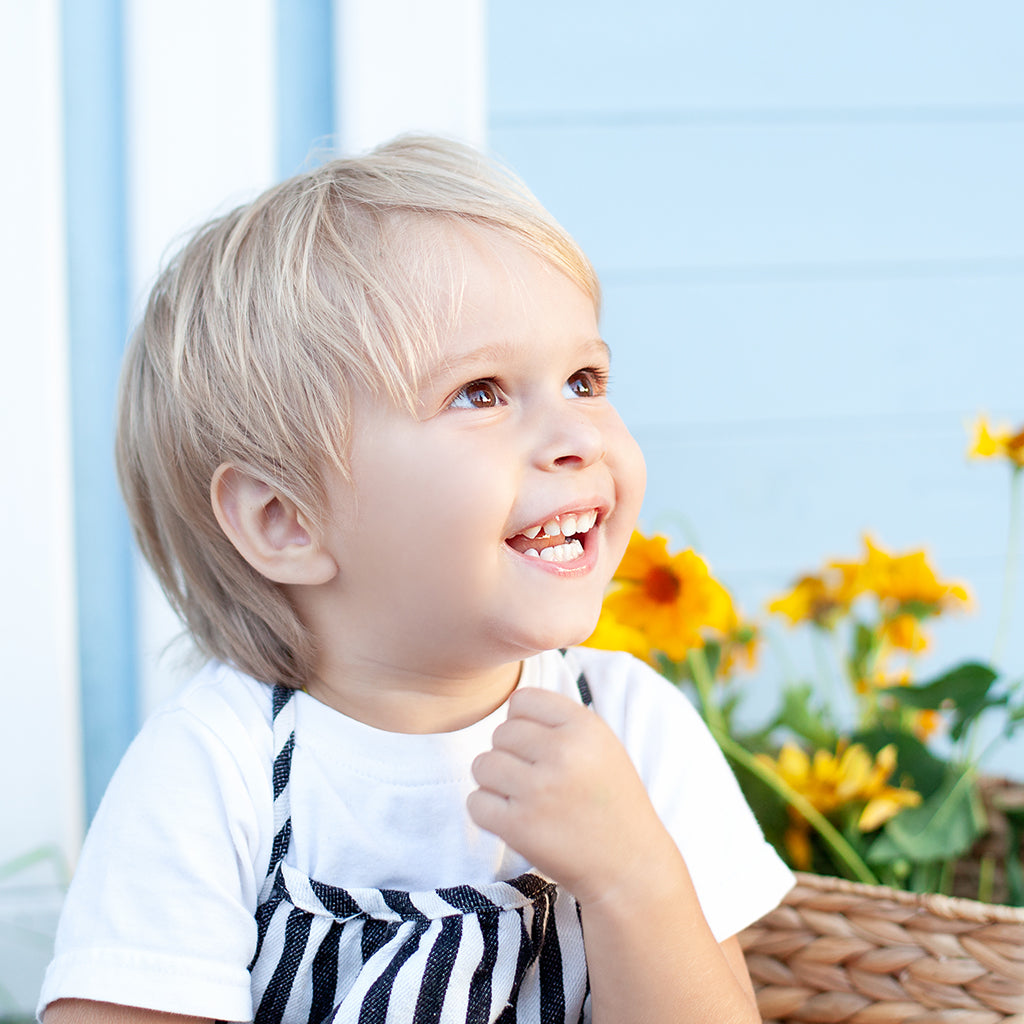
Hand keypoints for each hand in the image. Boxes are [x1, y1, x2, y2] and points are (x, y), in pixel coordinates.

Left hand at [466, 687, 676, 905]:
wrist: (630, 867)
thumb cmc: (610, 802)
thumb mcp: (602, 746)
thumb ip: (559, 721)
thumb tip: (510, 706)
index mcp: (585, 726)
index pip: (522, 700)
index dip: (523, 723)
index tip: (539, 748)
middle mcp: (563, 752)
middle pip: (500, 733)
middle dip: (510, 756)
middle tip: (535, 781)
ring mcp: (539, 790)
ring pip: (482, 765)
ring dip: (494, 783)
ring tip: (522, 799)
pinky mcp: (519, 826)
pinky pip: (475, 802)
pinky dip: (487, 813)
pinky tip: (513, 820)